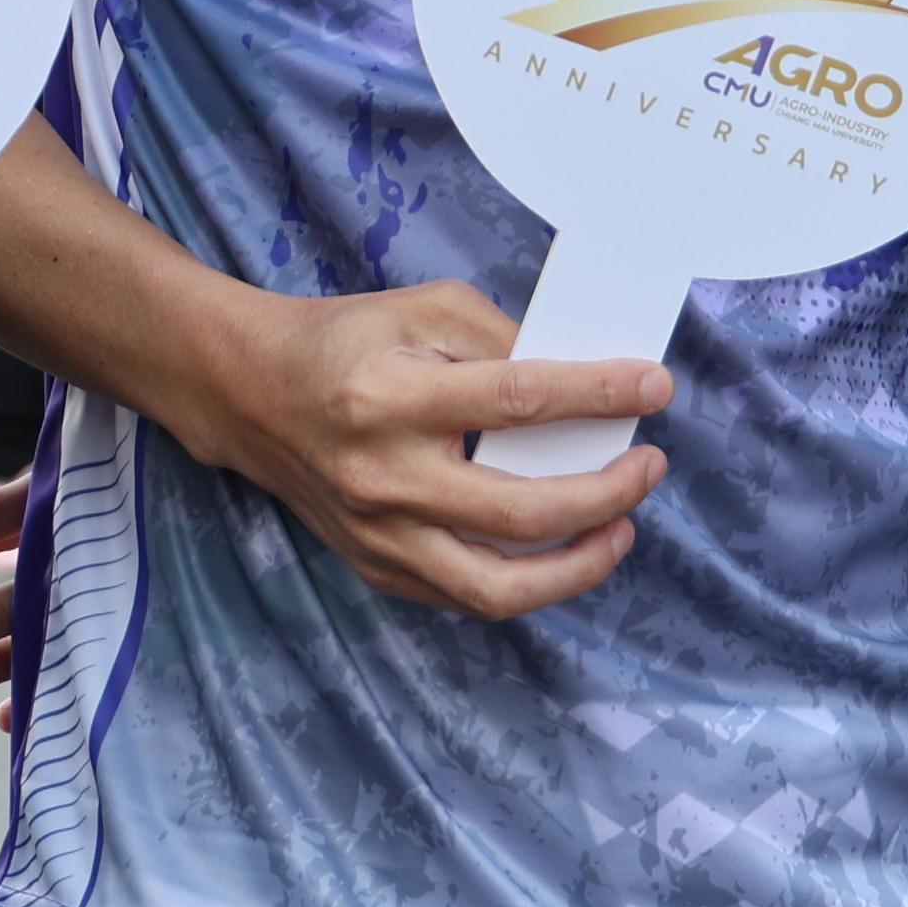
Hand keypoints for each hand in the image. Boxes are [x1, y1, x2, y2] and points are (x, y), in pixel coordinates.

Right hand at [156, 276, 671, 621]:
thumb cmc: (347, 342)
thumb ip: (501, 338)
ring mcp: (377, 537)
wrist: (253, 394)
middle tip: (649, 466)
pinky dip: (525, 580)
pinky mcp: (376, 569)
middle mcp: (383, 478)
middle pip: (519, 512)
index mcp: (390, 399)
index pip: (516, 401)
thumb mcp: (421, 310)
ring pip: (496, 588)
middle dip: (605, 494)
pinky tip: (560, 551)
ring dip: (577, 567)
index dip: (597, 394)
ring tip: (619, 530)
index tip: (654, 385)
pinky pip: (466, 596)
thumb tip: (584, 380)